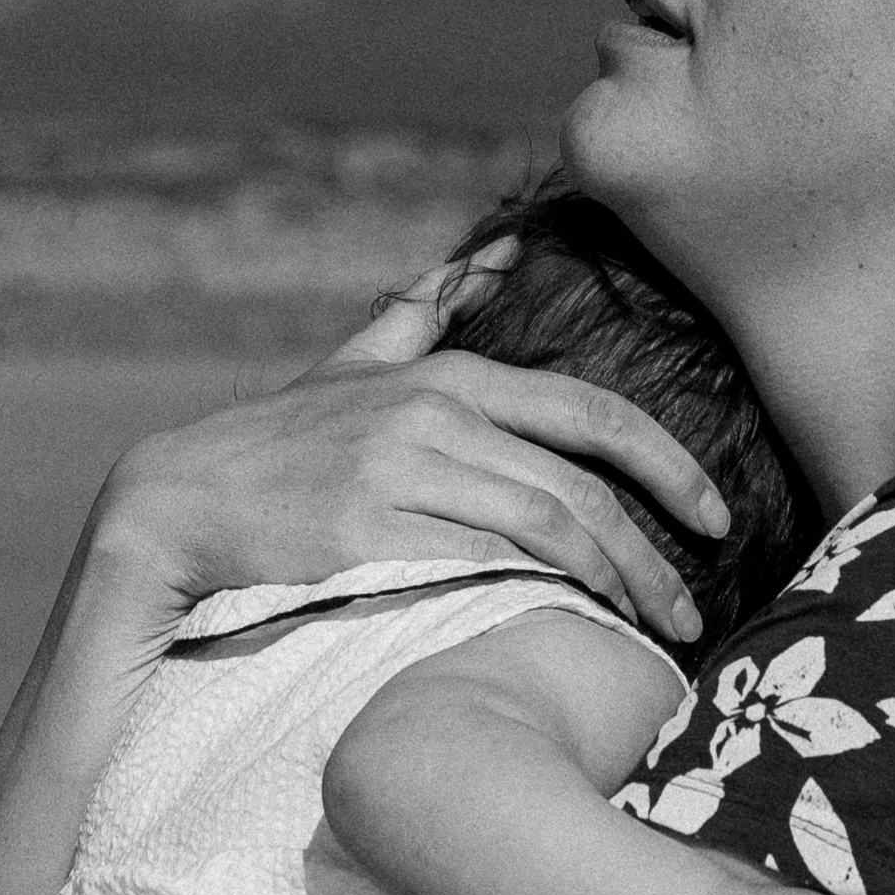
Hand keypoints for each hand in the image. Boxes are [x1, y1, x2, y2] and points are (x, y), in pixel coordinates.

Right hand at [80, 249, 729, 650]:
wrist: (177, 503)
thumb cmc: (276, 447)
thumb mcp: (350, 367)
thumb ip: (417, 316)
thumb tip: (491, 258)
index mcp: (447, 377)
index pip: (590, 415)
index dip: (668, 467)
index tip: (717, 518)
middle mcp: (434, 415)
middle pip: (580, 488)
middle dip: (653, 553)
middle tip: (690, 611)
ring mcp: (402, 474)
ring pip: (547, 531)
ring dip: (616, 588)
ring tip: (653, 636)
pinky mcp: (371, 535)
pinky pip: (485, 569)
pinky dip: (544, 602)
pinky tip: (575, 635)